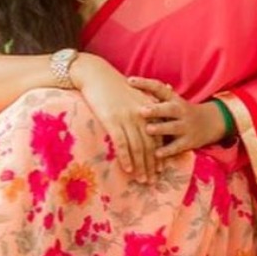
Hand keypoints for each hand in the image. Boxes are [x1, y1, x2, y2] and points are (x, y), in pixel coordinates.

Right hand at [71, 55, 161, 180]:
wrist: (96, 74)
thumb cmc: (112, 84)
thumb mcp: (135, 92)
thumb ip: (145, 105)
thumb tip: (151, 118)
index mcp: (147, 109)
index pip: (157, 136)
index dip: (159, 154)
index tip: (160, 168)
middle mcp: (140, 115)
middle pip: (150, 145)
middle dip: (152, 165)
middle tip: (153, 180)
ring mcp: (127, 118)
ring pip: (138, 147)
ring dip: (141, 166)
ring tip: (143, 180)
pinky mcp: (112, 120)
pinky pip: (122, 143)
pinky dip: (126, 158)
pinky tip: (128, 169)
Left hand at [128, 77, 225, 158]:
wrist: (210, 123)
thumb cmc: (180, 111)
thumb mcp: (171, 101)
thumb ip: (153, 95)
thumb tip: (130, 81)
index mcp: (173, 99)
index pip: (158, 88)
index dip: (145, 83)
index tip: (129, 81)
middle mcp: (180, 111)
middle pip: (169, 109)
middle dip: (156, 110)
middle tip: (141, 111)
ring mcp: (185, 126)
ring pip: (173, 127)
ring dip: (161, 129)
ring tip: (148, 129)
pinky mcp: (189, 142)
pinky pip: (177, 146)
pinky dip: (167, 150)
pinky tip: (156, 154)